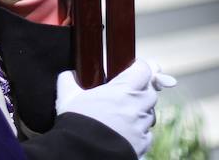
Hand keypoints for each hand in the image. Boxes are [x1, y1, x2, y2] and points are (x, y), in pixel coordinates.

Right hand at [56, 59, 174, 158]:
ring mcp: (141, 126)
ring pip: (150, 113)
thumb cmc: (77, 122)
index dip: (140, 67)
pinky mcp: (142, 144)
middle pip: (151, 92)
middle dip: (142, 90)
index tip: (132, 68)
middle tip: (128, 91)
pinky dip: (139, 130)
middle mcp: (137, 107)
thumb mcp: (68, 96)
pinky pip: (146, 133)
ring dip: (141, 111)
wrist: (82, 152)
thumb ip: (68, 80)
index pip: (144, 70)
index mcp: (123, 90)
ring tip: (124, 113)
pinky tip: (125, 130)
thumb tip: (68, 75)